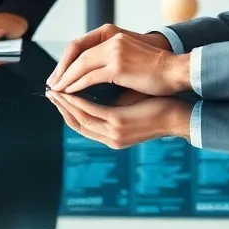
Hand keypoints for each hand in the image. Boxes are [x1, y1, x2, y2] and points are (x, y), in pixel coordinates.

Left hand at [46, 25, 189, 95]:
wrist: (177, 72)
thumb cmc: (156, 73)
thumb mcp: (130, 63)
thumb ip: (111, 67)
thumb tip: (89, 83)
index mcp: (114, 36)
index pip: (82, 46)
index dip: (68, 61)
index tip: (59, 75)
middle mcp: (112, 40)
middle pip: (77, 53)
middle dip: (62, 70)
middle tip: (51, 84)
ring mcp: (115, 52)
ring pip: (80, 65)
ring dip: (66, 79)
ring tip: (56, 91)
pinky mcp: (118, 66)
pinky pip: (90, 76)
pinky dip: (77, 85)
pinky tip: (69, 92)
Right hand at [48, 90, 193, 148]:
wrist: (178, 115)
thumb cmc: (156, 107)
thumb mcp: (129, 109)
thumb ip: (111, 105)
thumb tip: (95, 91)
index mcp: (111, 137)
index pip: (81, 126)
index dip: (67, 112)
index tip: (57, 97)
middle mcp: (110, 138)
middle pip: (76, 124)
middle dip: (61, 107)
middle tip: (50, 92)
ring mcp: (113, 133)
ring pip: (80, 118)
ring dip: (66, 103)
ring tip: (56, 89)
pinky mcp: (118, 123)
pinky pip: (92, 112)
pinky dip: (79, 102)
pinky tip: (72, 90)